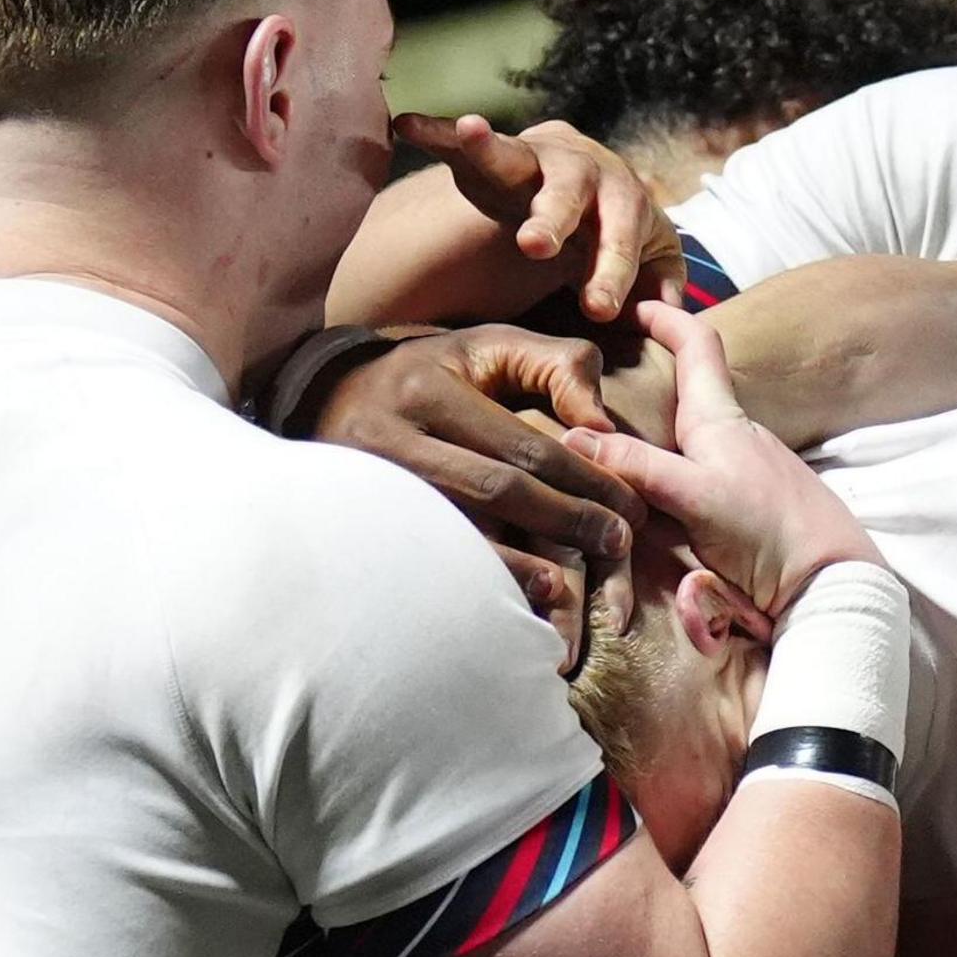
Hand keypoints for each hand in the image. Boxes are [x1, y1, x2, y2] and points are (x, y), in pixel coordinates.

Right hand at [311, 326, 638, 634]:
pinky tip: (507, 607)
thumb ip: (557, 366)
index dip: (584, 480)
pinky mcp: (360, 524)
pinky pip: (425, 561)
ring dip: (517, 567)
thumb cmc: (430, 373)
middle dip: (565, 521)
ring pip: (455, 534)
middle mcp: (393, 438)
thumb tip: (602, 423)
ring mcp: (371, 487)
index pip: (522, 445)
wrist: (325, 398)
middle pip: (494, 491)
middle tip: (618, 546)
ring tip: (568, 591)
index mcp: (430, 390)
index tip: (631, 509)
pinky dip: (471, 583)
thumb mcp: (487, 348)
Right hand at [397, 112, 686, 323]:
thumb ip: (661, 280)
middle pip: (568, 191)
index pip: (622, 237)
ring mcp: (534, 157)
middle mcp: (580, 170)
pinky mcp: (494, 152)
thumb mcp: (650, 254)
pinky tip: (407, 124)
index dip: (612, 272)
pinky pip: (460, 141)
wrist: (590, 179)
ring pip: (513, 155)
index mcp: (622, 199)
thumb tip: (669, 307)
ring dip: (490, 147)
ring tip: (470, 130)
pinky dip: (436, 131)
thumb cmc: (617, 228)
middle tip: (535, 245)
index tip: (599, 309)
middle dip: (552, 217)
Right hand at [564, 302, 879, 616]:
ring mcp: (741, 475)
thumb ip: (635, 466)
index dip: (667, 317)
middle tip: (596, 406)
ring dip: (652, 461)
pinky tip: (660, 528)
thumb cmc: (769, 531)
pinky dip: (671, 499)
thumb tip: (570, 438)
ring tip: (617, 481)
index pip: (698, 345)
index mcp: (720, 419)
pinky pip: (694, 494)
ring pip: (685, 452)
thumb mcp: (694, 494)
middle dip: (643, 401)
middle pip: (683, 400)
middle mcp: (732, 438)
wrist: (831, 583)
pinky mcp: (745, 513)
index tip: (634, 305)